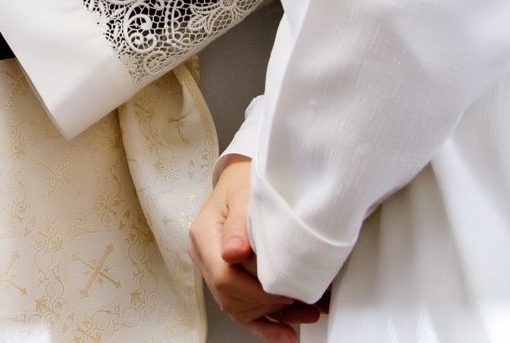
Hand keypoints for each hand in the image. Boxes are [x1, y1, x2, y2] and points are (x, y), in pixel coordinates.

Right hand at [187, 159, 326, 340]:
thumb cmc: (244, 183)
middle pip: (229, 298)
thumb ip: (238, 224)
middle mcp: (205, 257)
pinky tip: (285, 332)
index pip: (223, 277)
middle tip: (301, 298)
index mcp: (204, 235)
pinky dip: (265, 325)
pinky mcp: (228, 278)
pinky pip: (242, 310)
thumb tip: (233, 255)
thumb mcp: (243, 193)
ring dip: (273, 317)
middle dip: (267, 305)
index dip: (255, 290)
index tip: (285, 289)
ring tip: (306, 314)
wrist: (242, 181)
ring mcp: (215, 270)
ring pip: (238, 308)